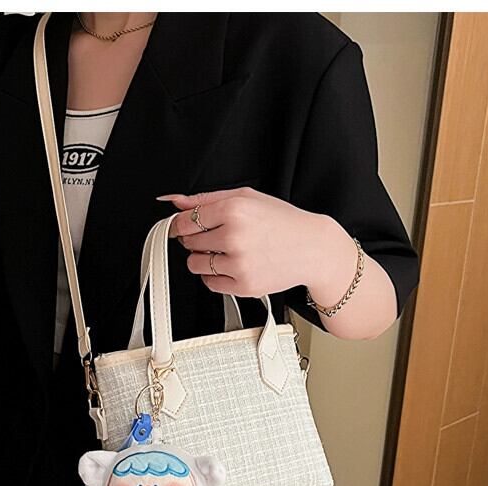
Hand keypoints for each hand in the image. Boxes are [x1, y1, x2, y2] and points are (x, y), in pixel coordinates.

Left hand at [157, 186, 334, 297]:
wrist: (312, 249)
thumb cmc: (282, 222)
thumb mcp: (246, 197)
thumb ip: (206, 199)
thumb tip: (175, 201)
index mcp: (234, 210)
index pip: (186, 221)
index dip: (182, 224)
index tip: (184, 227)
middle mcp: (234, 237)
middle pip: (189, 242)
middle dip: (197, 240)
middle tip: (218, 237)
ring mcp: (238, 264)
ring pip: (195, 265)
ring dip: (203, 259)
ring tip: (225, 252)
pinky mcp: (243, 286)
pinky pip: (209, 283)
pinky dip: (215, 276)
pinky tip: (232, 265)